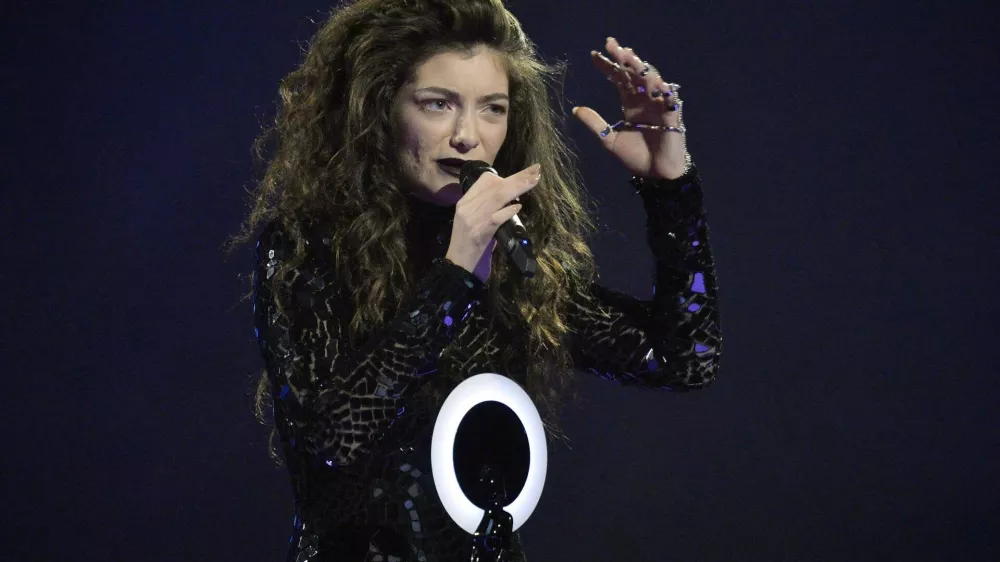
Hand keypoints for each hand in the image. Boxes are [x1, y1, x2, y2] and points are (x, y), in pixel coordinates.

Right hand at [444, 163, 540, 282]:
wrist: (458, 267)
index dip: (506, 176)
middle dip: (518, 177)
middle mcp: (466, 208)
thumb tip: (512, 199)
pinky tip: (518, 207)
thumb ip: (489, 209)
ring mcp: (471, 220)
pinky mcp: (477, 233)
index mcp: (465, 202)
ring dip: (517, 188)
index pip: (485, 180)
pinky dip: (507, 211)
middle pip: (495, 186)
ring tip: (533, 182)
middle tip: (536, 171)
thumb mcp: (476, 222)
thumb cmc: (470, 246)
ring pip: (496, 198)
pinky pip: (495, 218)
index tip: (524, 175)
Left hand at [572, 36, 688, 180]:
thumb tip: (575, 109)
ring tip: (628, 56)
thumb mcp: (609, 139)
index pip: (618, 78)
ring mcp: (659, 104)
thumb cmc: (636, 157)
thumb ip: (595, 123)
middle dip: (623, 58)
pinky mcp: (672, 114)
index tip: (594, 55)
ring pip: (651, 79)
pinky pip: (669, 97)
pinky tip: (653, 81)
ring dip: (640, 67)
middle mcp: (644, 99)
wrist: (655, 175)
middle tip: (611, 45)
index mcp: (630, 102)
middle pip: (633, 72)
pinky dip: (662, 89)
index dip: (607, 66)